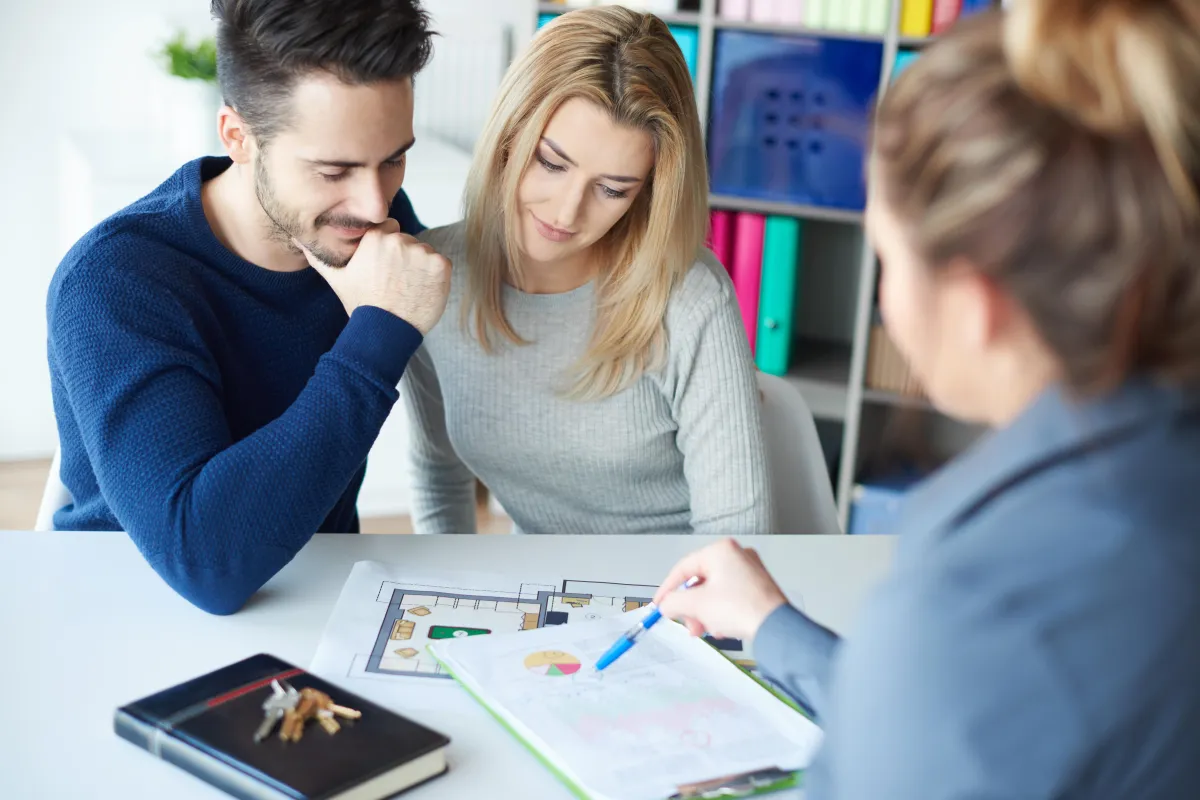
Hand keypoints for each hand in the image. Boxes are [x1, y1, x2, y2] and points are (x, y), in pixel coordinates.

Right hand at [298, 219, 450, 334]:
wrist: (384, 333)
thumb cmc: (361, 305)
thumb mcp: (335, 278)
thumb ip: (318, 254)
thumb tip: (298, 238)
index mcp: (375, 237)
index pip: (390, 229)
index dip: (388, 249)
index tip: (384, 268)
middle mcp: (400, 240)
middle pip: (409, 242)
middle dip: (405, 259)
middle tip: (395, 283)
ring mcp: (422, 253)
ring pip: (425, 254)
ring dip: (421, 269)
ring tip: (407, 290)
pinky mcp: (441, 266)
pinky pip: (441, 264)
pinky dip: (436, 278)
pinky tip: (421, 292)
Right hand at [654, 538, 788, 642]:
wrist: (775, 628)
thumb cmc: (743, 609)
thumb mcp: (697, 605)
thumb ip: (674, 602)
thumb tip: (667, 604)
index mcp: (721, 550)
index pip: (684, 567)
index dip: (668, 588)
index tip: (661, 603)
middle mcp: (737, 555)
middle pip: (700, 582)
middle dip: (691, 607)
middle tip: (687, 622)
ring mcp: (749, 571)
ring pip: (714, 591)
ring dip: (705, 612)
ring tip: (706, 629)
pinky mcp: (757, 587)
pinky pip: (729, 597)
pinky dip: (720, 612)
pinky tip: (722, 628)